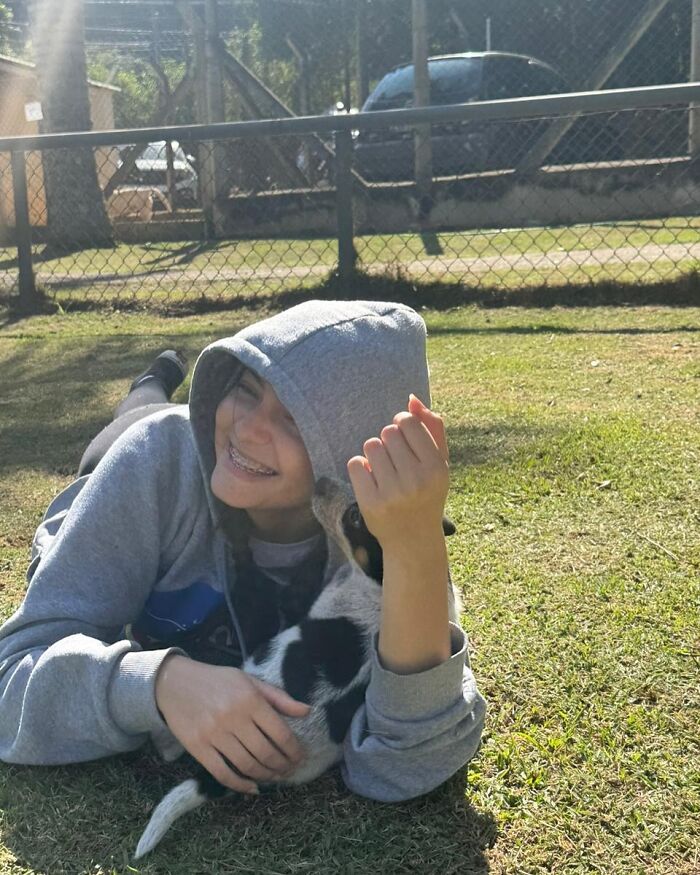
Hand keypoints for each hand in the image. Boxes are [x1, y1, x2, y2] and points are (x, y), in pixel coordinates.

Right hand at [155, 655, 309, 792]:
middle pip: (266, 753)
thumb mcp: (249, 681)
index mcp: (250, 700)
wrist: (175, 683)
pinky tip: (252, 788)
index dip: (294, 751)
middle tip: (289, 771)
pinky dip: (240, 785)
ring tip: (274, 777)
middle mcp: (234, 718)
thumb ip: (278, 697)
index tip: (300, 758)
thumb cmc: (217, 681)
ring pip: (247, 765)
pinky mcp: (198, 748)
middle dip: (282, 767)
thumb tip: (307, 711)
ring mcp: (215, 734)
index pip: (280, 733)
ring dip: (265, 776)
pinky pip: (223, 773)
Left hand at [347, 394, 449, 549]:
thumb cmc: (427, 492)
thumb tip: (412, 399)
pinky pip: (355, 463)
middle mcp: (416, 480)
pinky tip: (371, 480)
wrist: (413, 539)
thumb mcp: (439, 462)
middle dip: (388, 441)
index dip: (401, 424)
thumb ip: (432, 427)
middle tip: (395, 460)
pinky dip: (360, 468)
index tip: (403, 437)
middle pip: (387, 432)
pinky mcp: (370, 503)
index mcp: (436, 467)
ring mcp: (392, 493)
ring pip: (370, 445)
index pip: (408, 422)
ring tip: (384, 470)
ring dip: (374, 453)